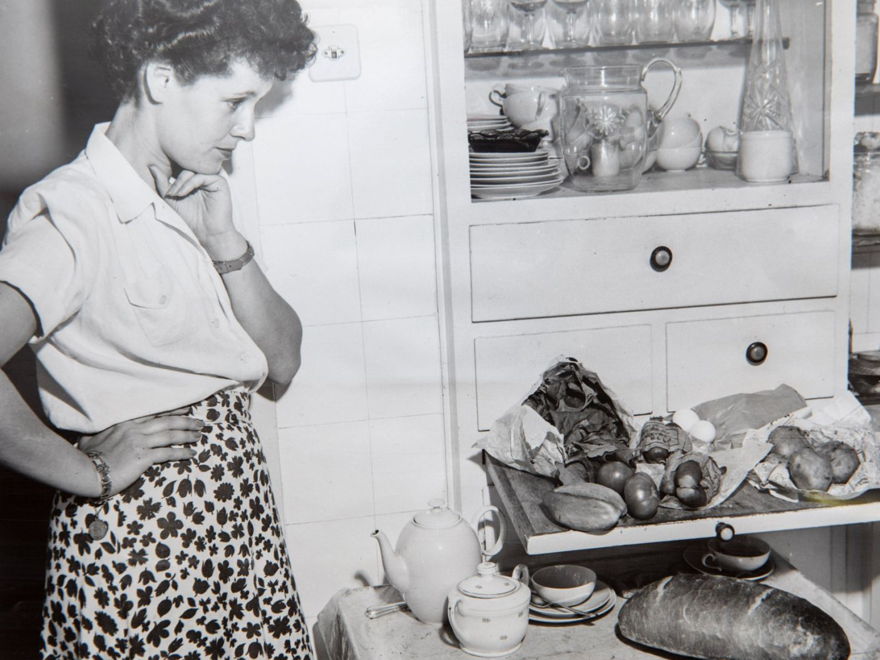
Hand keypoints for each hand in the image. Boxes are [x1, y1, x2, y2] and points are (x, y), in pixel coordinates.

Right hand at [77, 412, 203, 495]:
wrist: (85, 471)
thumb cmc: (86, 455)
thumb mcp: (92, 436)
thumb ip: (103, 430)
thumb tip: (97, 429)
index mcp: (125, 422)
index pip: (154, 413)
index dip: (173, 411)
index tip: (187, 409)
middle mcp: (135, 429)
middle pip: (167, 422)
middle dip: (186, 421)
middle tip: (200, 423)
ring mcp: (140, 442)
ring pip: (170, 435)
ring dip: (188, 435)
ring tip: (199, 436)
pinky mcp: (143, 457)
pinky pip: (168, 453)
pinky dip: (182, 452)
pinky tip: (191, 453)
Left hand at [148, 165, 239, 256]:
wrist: (208, 232)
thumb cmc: (190, 218)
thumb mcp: (170, 199)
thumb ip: (162, 183)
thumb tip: (151, 166)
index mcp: (193, 178)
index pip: (180, 167)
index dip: (169, 172)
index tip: (163, 185)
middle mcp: (203, 176)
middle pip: (185, 166)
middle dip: (174, 180)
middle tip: (169, 194)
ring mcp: (211, 178)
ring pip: (192, 170)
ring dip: (180, 182)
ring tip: (175, 195)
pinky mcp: (219, 182)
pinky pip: (201, 176)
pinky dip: (189, 184)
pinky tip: (183, 194)